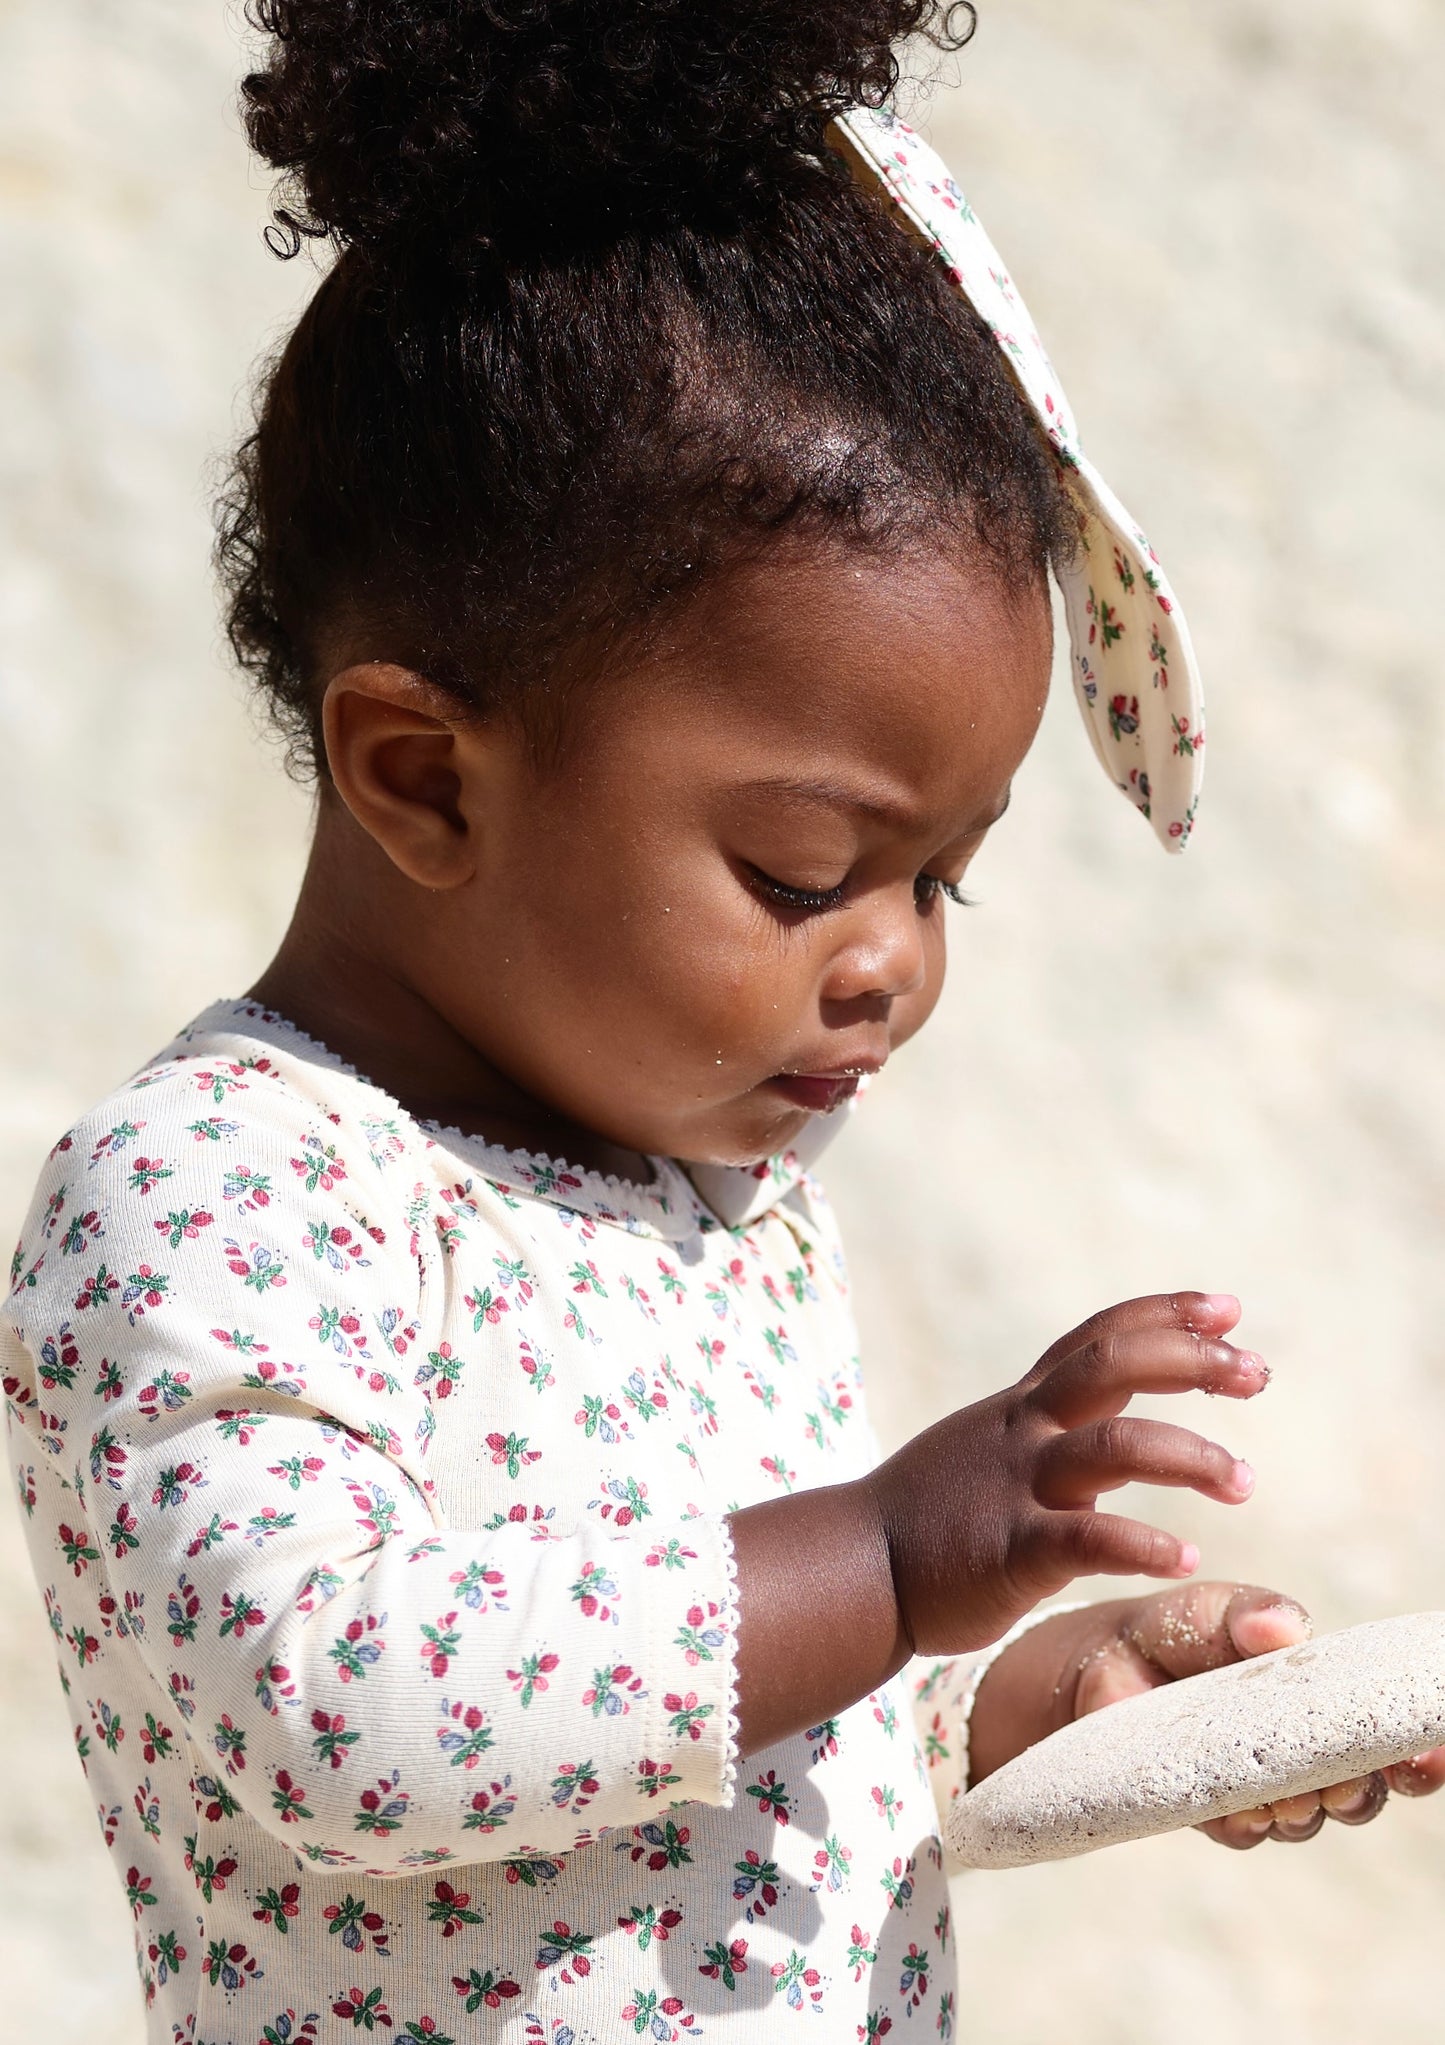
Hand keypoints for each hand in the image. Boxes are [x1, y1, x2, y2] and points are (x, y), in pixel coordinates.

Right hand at [864, 1292, 1266, 1658]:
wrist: (852, 1568)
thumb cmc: (928, 1517)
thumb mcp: (987, 1444)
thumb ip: (1044, 1422)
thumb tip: (1106, 1407)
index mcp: (1022, 1405)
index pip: (1100, 1336)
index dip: (1166, 1314)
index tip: (1229, 1309)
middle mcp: (1023, 1430)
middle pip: (1113, 1365)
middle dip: (1192, 1359)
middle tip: (1256, 1373)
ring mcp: (1015, 1487)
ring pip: (1115, 1445)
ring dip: (1191, 1455)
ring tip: (1244, 1482)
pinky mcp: (1010, 1552)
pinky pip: (1087, 1539)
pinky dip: (1141, 1544)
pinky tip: (1185, 1558)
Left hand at [1067, 1583, 1444, 1845]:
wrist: (1088, 1666)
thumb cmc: (1164, 1631)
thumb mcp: (1202, 1611)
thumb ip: (1245, 1617)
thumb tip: (1286, 1626)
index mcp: (1316, 1696)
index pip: (1386, 1733)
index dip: (1420, 1752)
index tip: (1431, 1754)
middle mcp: (1300, 1749)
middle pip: (1359, 1788)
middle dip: (1360, 1790)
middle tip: (1344, 1784)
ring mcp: (1259, 1784)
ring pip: (1305, 1816)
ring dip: (1305, 1810)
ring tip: (1292, 1795)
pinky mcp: (1212, 1809)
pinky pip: (1244, 1829)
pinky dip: (1247, 1821)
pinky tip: (1240, 1809)